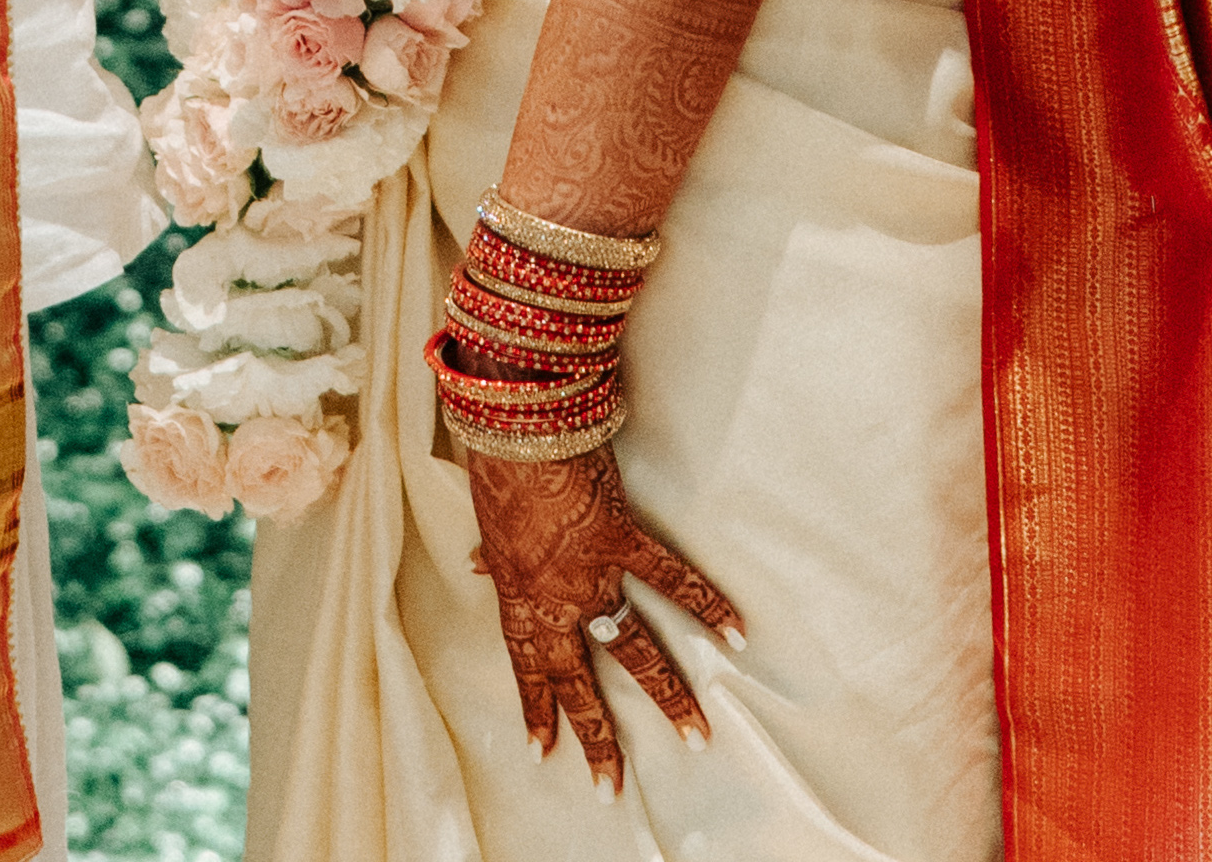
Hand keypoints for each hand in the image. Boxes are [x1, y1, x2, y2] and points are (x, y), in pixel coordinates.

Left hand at [468, 444, 742, 793]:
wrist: (515, 425)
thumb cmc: (495, 467)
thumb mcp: (486, 522)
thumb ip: (491, 557)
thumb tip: (474, 568)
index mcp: (520, 598)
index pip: (528, 669)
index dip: (536, 710)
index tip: (544, 751)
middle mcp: (557, 600)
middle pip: (579, 681)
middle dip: (596, 737)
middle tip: (611, 787)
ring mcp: (593, 574)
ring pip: (635, 648)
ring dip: (668, 694)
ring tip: (697, 735)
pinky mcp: (624, 540)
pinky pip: (672, 579)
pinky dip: (707, 604)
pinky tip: (737, 634)